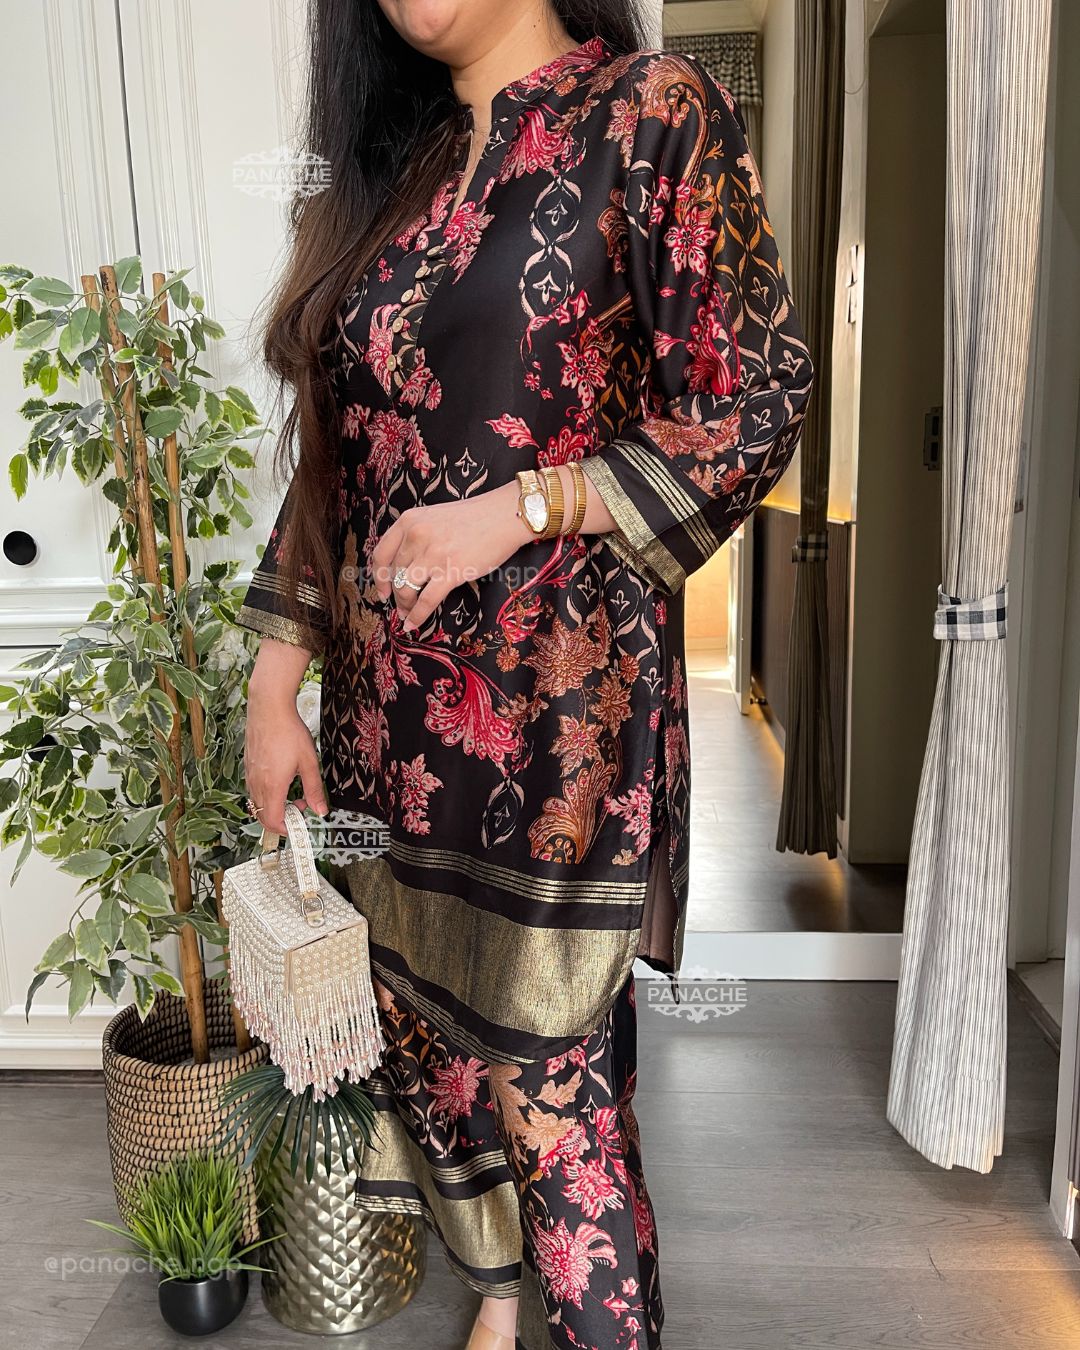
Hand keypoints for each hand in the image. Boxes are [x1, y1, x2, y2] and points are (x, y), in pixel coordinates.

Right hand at [244, 640, 326, 835]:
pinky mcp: (248, 766)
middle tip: (301, 807)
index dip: (287, 829)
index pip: (273, 821)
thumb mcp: (309, 762)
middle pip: (263, 816)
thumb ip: (314, 789)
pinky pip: (255, 790)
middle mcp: (257, 784)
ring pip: (258, 803)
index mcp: (272, 786)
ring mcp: (250, 775)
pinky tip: (282, 779)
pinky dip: (268, 794)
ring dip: (275, 805)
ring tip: (294, 790)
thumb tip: (320, 810)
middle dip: (282, 819)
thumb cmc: (289, 732)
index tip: (300, 825)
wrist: (268, 708)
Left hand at [371, 481, 533, 630]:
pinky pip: (426, 600)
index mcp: (408, 521)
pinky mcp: (451, 571)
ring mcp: (433, 554)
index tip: (382, 591)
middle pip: (395, 575)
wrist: (503, 516)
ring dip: (405, 606)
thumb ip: (416, 536)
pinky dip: (417, 616)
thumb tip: (404, 567)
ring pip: (406, 589)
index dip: (378, 577)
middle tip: (401, 606)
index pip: (381, 554)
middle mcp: (416, 536)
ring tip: (408, 614)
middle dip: (396, 595)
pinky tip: (413, 624)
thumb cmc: (473, 518)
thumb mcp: (434, 518)